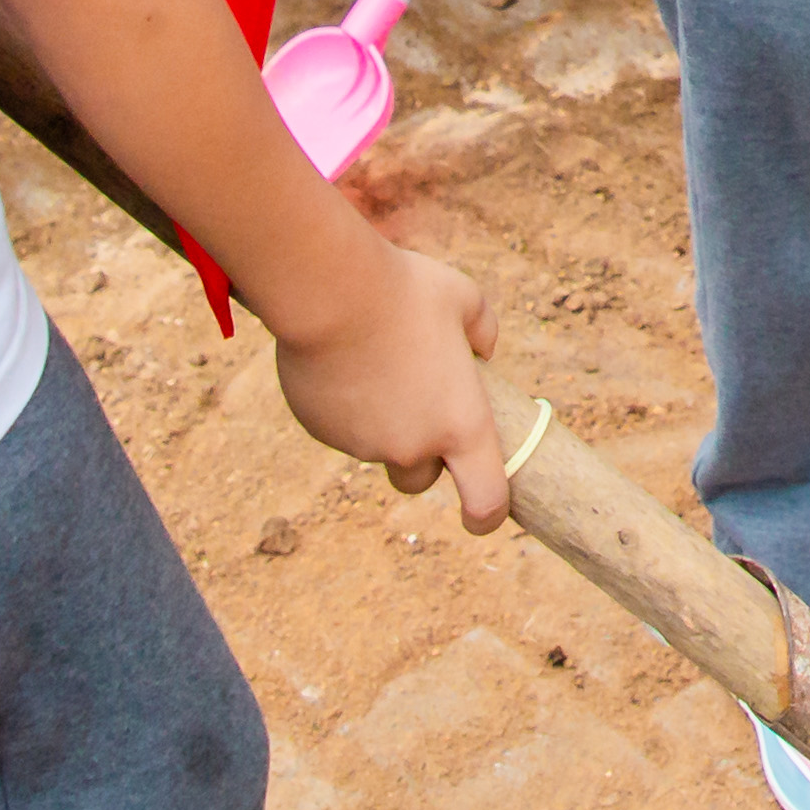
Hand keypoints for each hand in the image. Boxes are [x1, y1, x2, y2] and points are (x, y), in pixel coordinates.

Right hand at [264, 233, 514, 534]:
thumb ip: (482, 331)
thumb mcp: (464, 299)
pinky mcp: (323, 431)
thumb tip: (481, 351)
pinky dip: (347, 408)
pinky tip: (344, 361)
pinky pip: (341, 429)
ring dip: (382, 422)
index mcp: (462, 424)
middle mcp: (413, 446)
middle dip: (422, 458)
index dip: (487, 516)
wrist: (330, 292)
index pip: (485, 499)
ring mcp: (363, 444)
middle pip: (420, 479)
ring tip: (377, 360)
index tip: (482, 517)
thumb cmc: (406, 293)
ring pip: (377, 448)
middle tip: (420, 405)